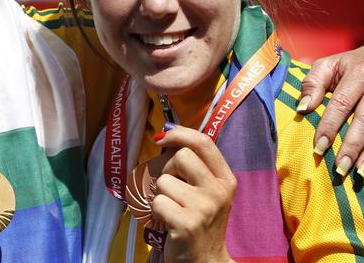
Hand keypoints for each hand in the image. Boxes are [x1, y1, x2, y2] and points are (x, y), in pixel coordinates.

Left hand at [151, 126, 235, 262]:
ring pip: (164, 181)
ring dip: (161, 194)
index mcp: (226, 180)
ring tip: (173, 209)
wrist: (205, 261)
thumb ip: (194, 165)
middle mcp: (219, 192)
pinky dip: (156, 211)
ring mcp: (204, 208)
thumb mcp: (207, 191)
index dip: (180, 133)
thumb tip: (166, 132)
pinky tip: (168, 222)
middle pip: (181, 157)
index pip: (204, 142)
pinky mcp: (186, 224)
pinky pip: (157, 202)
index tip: (163, 136)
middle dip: (168, 169)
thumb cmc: (200, 221)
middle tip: (173, 188)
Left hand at [297, 46, 363, 175]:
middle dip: (352, 146)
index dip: (330, 126)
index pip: (341, 103)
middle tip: (340, 168)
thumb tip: (302, 108)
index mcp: (357, 73)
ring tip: (357, 173)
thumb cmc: (348, 64)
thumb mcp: (328, 65)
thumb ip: (313, 83)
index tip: (319, 147)